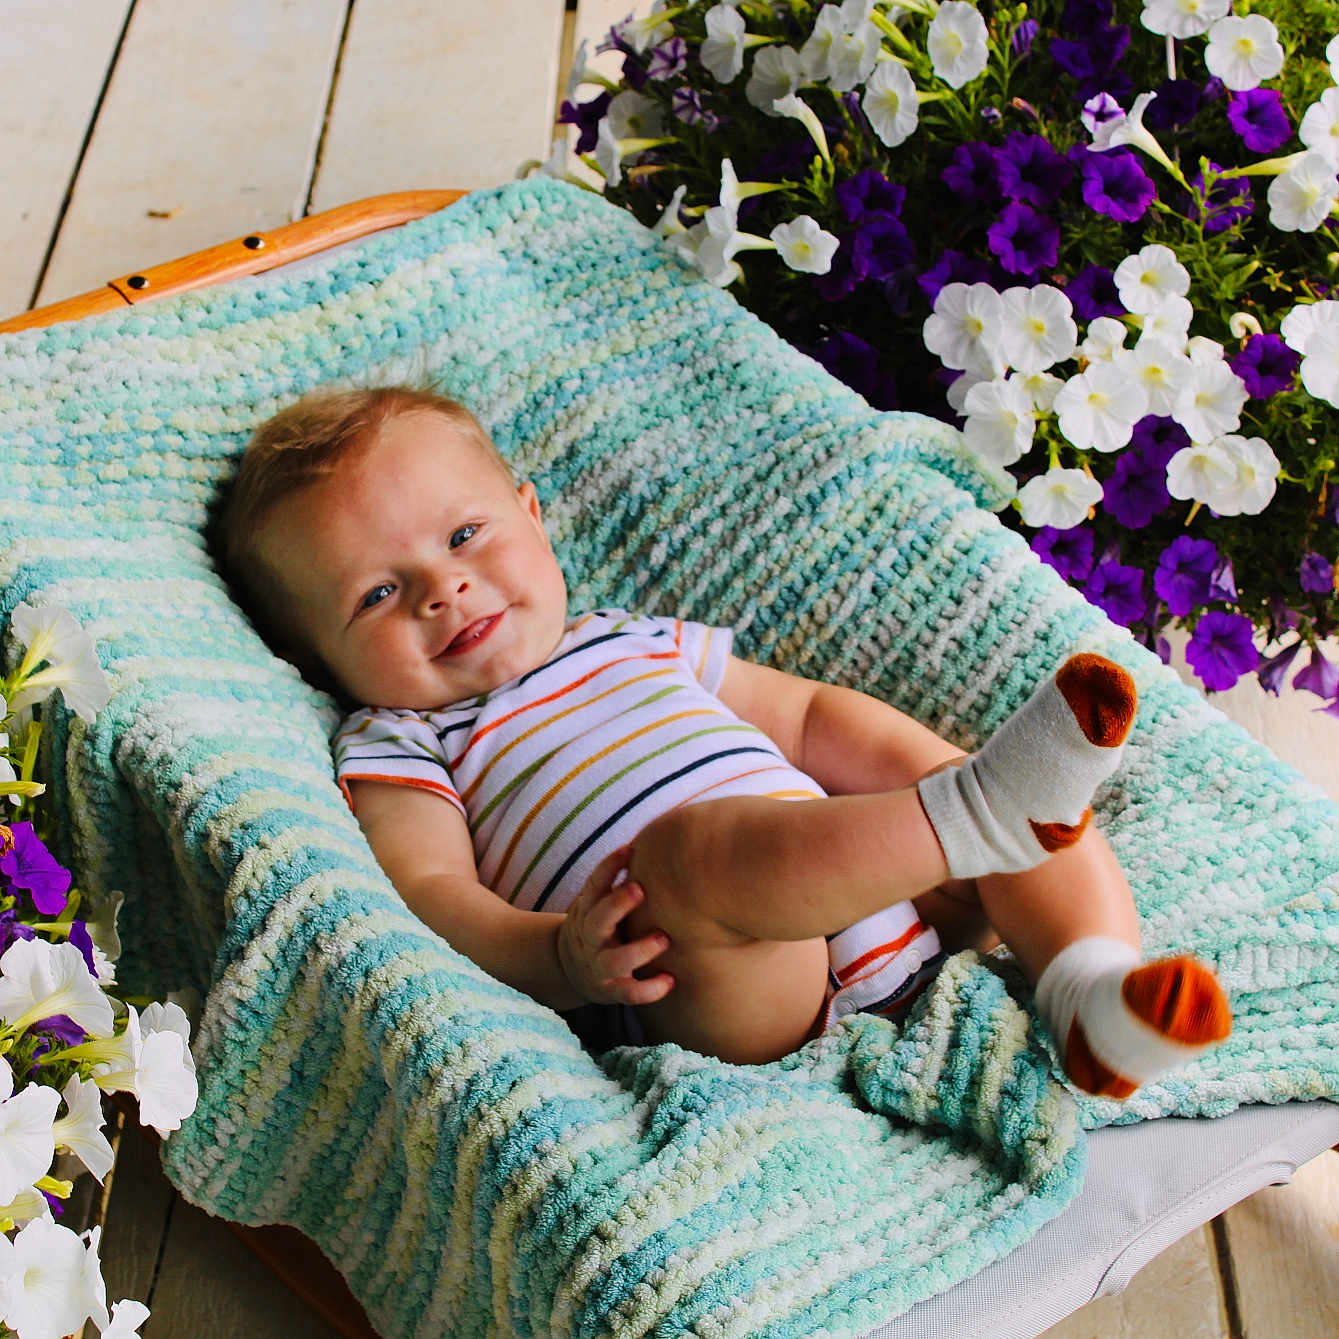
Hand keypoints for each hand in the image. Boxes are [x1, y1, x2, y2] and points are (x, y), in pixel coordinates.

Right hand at [556, 846, 675, 1006]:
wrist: (570, 969)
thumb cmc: (599, 925)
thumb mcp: (596, 901)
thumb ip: (618, 879)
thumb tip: (660, 838)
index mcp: (587, 910)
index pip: (594, 884)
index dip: (609, 866)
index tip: (630, 849)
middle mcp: (590, 938)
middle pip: (597, 921)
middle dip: (617, 905)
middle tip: (640, 889)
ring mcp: (598, 965)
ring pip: (615, 961)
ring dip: (639, 950)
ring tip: (663, 938)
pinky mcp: (610, 990)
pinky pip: (628, 994)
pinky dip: (648, 990)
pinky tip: (670, 980)